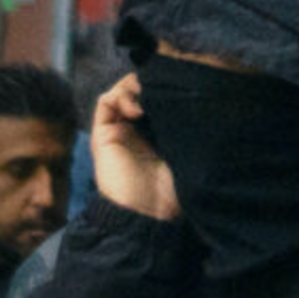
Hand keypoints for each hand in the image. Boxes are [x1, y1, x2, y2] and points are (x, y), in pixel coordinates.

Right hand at [91, 74, 178, 219]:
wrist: (148, 215)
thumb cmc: (173, 192)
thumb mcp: (187, 154)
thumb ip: (186, 129)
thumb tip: (195, 99)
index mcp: (155, 136)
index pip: (157, 100)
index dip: (166, 87)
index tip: (181, 84)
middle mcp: (135, 131)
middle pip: (138, 91)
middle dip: (152, 82)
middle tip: (166, 84)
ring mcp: (117, 131)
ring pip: (121, 92)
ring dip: (135, 86)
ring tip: (150, 95)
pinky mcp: (103, 134)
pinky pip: (106, 101)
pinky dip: (121, 95)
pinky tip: (137, 108)